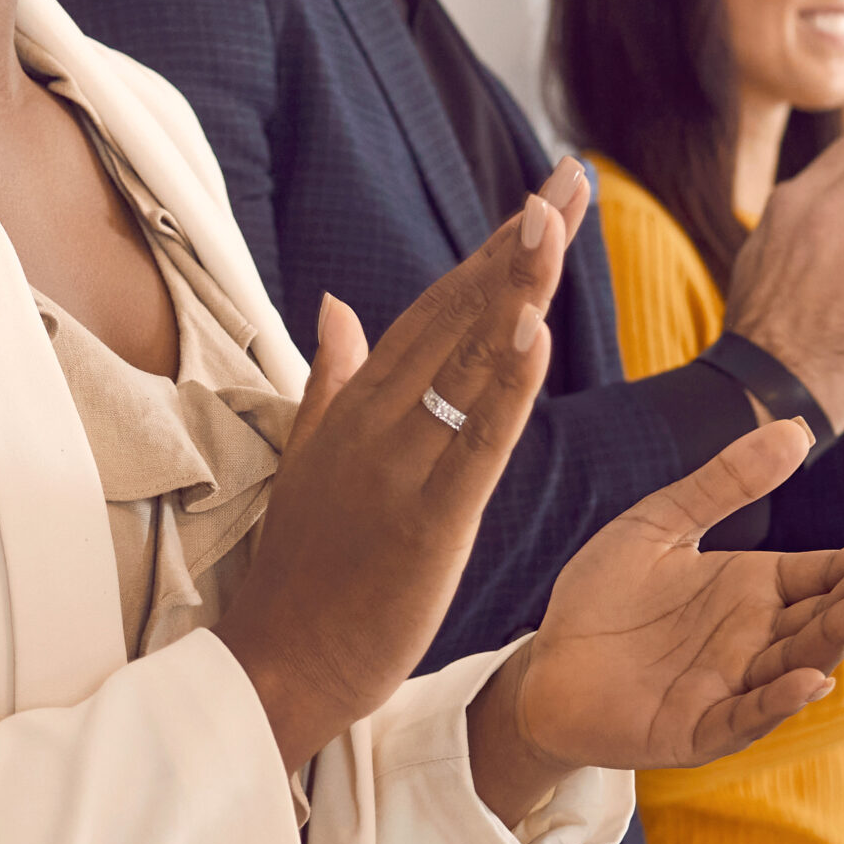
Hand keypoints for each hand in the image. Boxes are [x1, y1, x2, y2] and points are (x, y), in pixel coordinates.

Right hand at [215, 159, 590, 769]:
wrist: (276, 666)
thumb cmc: (307, 571)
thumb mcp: (314, 459)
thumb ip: (331, 379)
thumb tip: (337, 305)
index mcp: (358, 403)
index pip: (435, 306)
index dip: (492, 249)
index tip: (545, 196)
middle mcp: (375, 420)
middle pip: (456, 313)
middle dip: (517, 245)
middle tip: (568, 176)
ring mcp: (395, 466)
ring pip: (464, 363)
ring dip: (514, 290)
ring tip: (554, 222)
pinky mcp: (423, 521)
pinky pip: (472, 443)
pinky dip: (503, 388)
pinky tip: (534, 336)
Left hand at [507, 421, 843, 776]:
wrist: (544, 664)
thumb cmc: (605, 596)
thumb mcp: (660, 521)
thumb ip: (724, 482)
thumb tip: (797, 429)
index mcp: (756, 589)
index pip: (826, 572)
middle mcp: (756, 640)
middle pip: (823, 616)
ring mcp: (732, 687)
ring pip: (798, 663)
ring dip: (836, 639)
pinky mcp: (697, 729)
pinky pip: (745, 716)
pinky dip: (778, 700)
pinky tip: (809, 679)